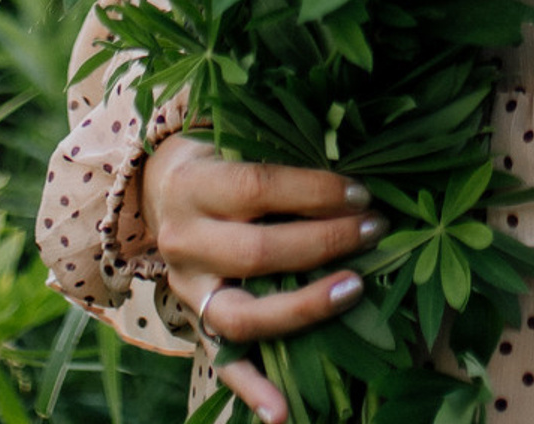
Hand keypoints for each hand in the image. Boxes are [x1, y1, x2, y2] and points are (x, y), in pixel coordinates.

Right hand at [144, 135, 386, 423]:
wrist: (159, 188)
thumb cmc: (218, 156)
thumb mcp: (236, 138)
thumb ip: (282, 152)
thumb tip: (354, 165)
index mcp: (195, 184)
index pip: (258, 188)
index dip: (314, 191)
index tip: (362, 194)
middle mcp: (185, 240)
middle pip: (257, 252)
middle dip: (323, 243)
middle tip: (374, 231)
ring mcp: (188, 289)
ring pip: (240, 314)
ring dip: (303, 308)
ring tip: (355, 289)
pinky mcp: (195, 322)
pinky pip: (222, 362)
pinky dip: (252, 390)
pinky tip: (283, 413)